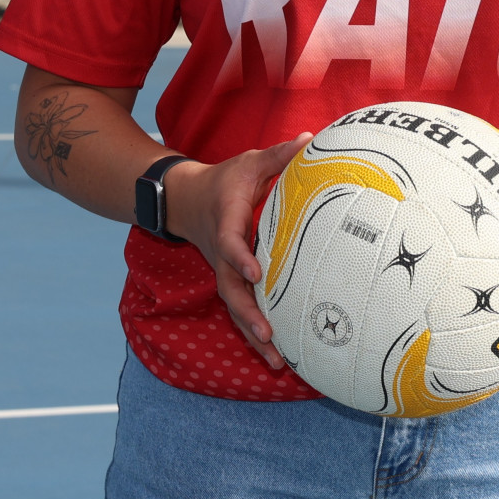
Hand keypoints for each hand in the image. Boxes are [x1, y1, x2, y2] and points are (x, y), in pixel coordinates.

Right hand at [162, 133, 311, 370]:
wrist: (187, 199)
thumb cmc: (226, 181)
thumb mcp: (250, 163)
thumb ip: (279, 155)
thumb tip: (311, 138)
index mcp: (227, 221)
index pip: (230, 242)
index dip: (239, 257)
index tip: (255, 272)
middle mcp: (222, 253)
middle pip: (230, 288)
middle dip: (248, 313)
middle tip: (268, 334)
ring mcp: (224, 270)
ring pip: (235, 307)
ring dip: (253, 334)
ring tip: (277, 360)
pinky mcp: (230, 282)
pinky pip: (241, 310)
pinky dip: (255, 334)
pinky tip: (276, 357)